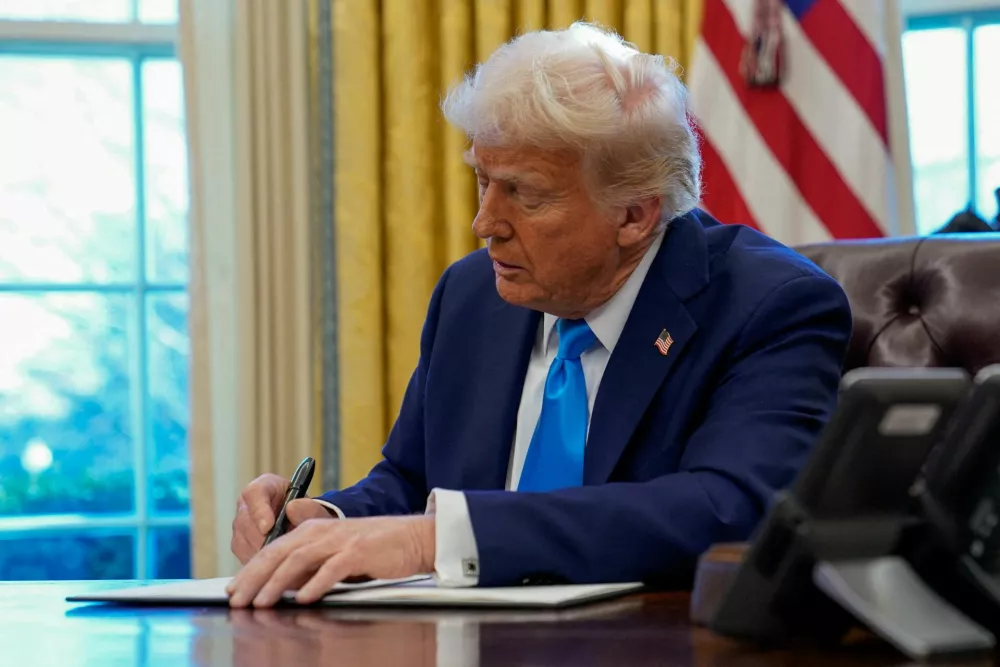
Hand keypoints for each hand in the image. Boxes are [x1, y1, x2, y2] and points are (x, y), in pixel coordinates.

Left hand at [226, 515, 435, 607]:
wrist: (411, 538)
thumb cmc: (372, 550)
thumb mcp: (333, 554)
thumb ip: (308, 566)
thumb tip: (281, 587)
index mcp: (312, 531)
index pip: (272, 550)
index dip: (249, 571)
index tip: (233, 591)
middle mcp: (321, 532)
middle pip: (279, 553)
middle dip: (253, 579)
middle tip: (237, 601)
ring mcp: (340, 541)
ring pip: (299, 560)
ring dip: (276, 583)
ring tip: (261, 603)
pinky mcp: (359, 551)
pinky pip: (332, 568)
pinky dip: (316, 584)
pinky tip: (305, 599)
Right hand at [231, 474, 331, 563]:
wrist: (306, 530)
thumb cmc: (309, 516)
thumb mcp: (315, 510)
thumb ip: (310, 509)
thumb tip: (292, 508)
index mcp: (266, 487)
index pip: (254, 493)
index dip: (259, 510)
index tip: (268, 527)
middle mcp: (248, 505)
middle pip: (244, 521)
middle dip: (261, 539)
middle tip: (279, 552)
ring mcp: (241, 525)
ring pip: (242, 542)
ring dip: (260, 553)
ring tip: (281, 560)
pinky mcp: (240, 545)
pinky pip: (243, 556)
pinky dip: (258, 564)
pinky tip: (274, 567)